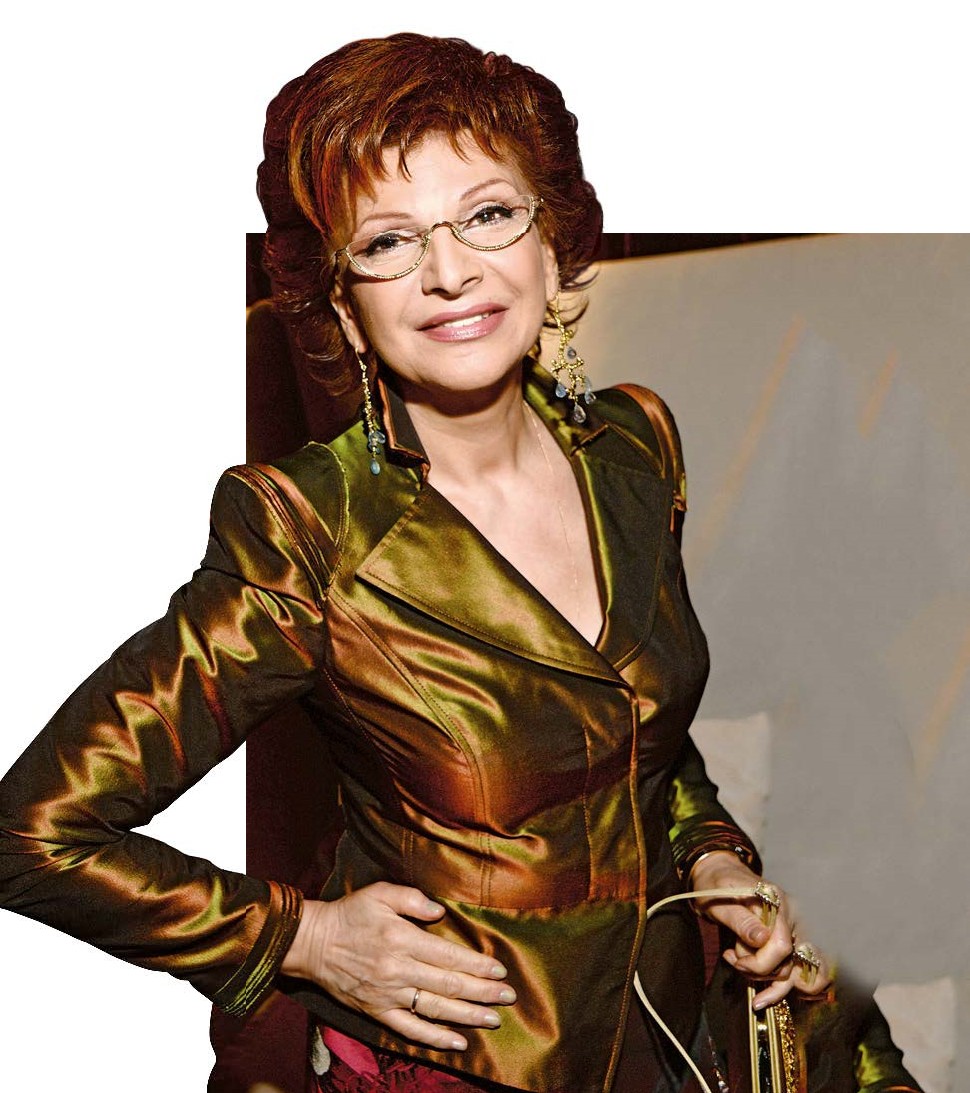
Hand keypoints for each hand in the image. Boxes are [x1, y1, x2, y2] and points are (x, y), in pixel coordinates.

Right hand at [281, 882, 514, 1050]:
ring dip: (468, 1015)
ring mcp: (388, 995)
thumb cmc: (350, 914)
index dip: (477, 964)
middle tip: (509, 996)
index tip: (500, 970)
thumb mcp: (380, 893)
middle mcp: (398, 970)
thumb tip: (440, 911)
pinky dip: (435, 1038)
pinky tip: (458, 1042)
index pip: (449, 956)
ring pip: (436, 1009)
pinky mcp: (377, 1012)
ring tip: (493, 1019)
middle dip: (482, 991)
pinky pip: (410, 1030)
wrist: (313, 944)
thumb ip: (412, 899)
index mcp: (402, 940)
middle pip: (449, 985)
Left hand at [689, 852, 832, 1009]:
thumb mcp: (719, 899)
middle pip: (790, 962)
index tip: (733, 958)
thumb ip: (741, 920)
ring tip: (738, 963)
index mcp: (777, 901)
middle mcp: (794, 916)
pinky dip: (778, 989)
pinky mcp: (790, 942)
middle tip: (734, 961)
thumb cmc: (716, 884)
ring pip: (793, 972)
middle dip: (761, 971)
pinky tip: (760, 999)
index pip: (782, 946)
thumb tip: (762, 939)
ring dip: (764, 977)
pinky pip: (794, 974)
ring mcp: (795, 930)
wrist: (718, 874)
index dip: (758, 962)